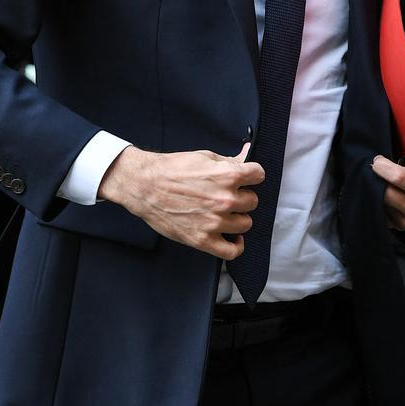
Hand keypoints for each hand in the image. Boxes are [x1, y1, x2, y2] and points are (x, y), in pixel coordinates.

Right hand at [97, 142, 264, 260]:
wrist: (145, 185)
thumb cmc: (172, 169)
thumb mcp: (204, 157)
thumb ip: (229, 160)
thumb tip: (247, 155)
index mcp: (227, 175)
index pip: (259, 175)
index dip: (252, 175)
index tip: (247, 178)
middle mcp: (225, 199)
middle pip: (252, 201)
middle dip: (242, 196)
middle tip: (229, 195)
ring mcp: (215, 222)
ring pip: (245, 224)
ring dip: (238, 217)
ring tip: (225, 213)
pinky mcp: (203, 240)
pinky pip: (232, 251)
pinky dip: (236, 245)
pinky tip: (232, 237)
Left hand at [371, 150, 404, 230]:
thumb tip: (394, 134)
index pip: (398, 177)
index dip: (383, 165)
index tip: (378, 159)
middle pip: (385, 192)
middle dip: (376, 178)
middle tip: (376, 168)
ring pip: (380, 202)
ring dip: (376, 188)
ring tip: (382, 179)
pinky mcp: (400, 226)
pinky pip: (380, 211)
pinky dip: (378, 199)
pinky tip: (385, 191)